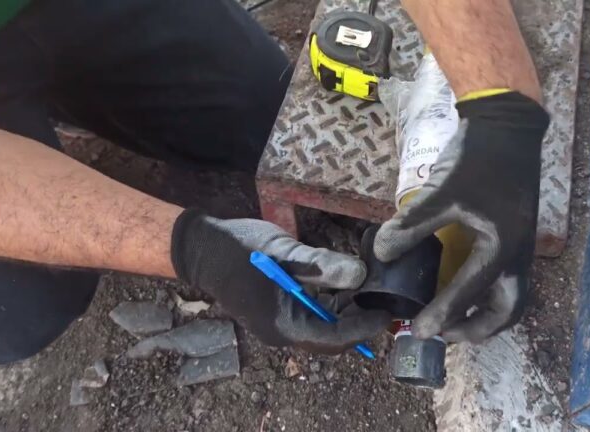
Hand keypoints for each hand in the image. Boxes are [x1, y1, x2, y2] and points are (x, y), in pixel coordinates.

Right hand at [171, 209, 389, 352]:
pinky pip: (312, 314)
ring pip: (325, 324)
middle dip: (360, 319)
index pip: (335, 339)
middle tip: (385, 297)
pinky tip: (346, 281)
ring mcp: (280, 322)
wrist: (202, 248)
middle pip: (333, 336)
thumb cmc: (239, 249)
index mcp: (284, 325)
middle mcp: (284, 331)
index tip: (387, 312)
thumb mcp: (283, 252)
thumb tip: (361, 275)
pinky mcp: (279, 310)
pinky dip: (332, 301)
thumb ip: (321, 264)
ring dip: (348, 309)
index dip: (364, 328)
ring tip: (372, 286)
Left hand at [374, 92, 548, 342]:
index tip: (419, 330)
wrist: (507, 125)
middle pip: (508, 310)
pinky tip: (462, 287)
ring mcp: (521, 246)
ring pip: (511, 297)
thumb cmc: (478, 158)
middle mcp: (519, 254)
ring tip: (453, 319)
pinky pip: (506, 278)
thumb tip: (381, 252)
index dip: (442, 314)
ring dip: (484, 314)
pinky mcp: (516, 236)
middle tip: (444, 335)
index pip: (471, 292)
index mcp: (503, 246)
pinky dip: (486, 292)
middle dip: (476, 329)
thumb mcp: (442, 191)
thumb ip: (412, 225)